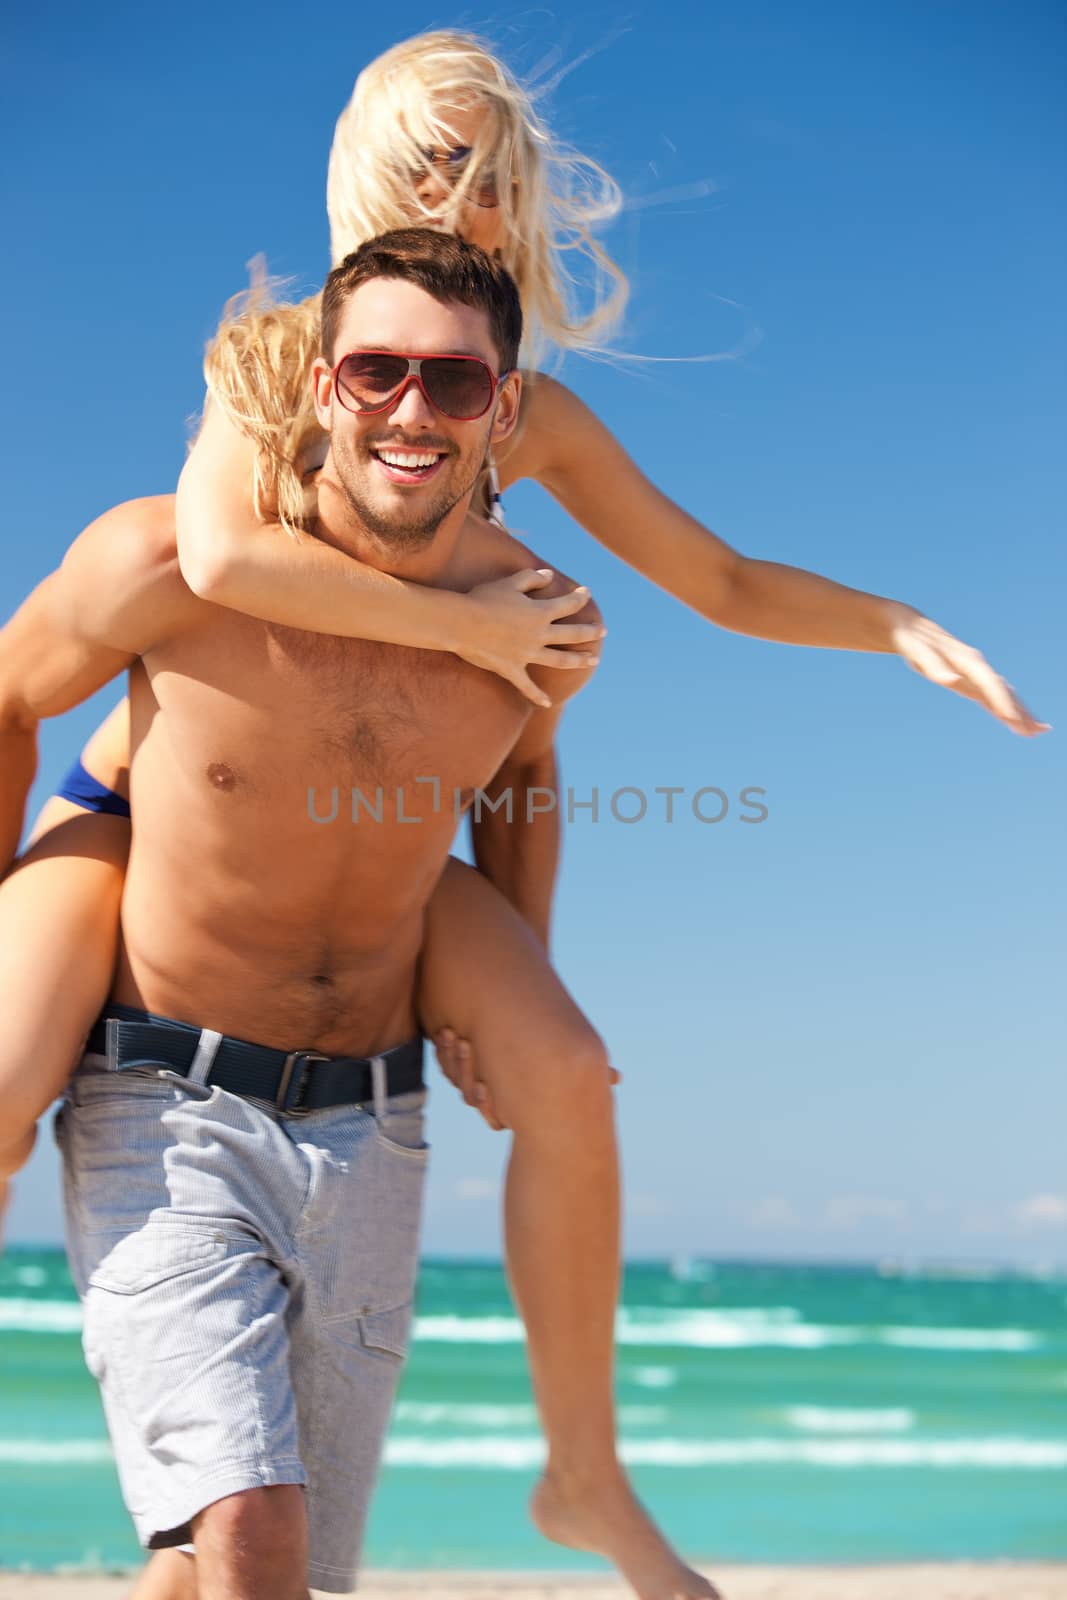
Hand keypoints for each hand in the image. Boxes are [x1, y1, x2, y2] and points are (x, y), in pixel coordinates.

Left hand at [434, 1027, 623, 1132]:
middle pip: (469, 1095)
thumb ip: (592, 1071)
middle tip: (464, 1043)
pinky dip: (441, 1050)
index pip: (494, 1115)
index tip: (486, 1084)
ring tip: (453, 1034)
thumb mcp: (574, 1058)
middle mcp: (491, 1093)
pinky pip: (443, 1063)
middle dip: (464, 1070)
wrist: (522, 1019)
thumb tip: (618, 1078)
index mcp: (515, 1102)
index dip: (486, 1103)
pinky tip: (443, 1032)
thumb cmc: (555, 1049)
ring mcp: (473, 1076)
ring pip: (454, 1078)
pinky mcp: (457, 1060)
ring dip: (451, 1057)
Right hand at [459, 569, 604, 708]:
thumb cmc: (483, 598)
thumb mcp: (510, 582)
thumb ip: (533, 578)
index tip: (586, 594)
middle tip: (603, 631)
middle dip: (590, 632)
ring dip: (579, 660)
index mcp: (539, 612)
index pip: (568, 604)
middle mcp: (538, 635)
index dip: (580, 598)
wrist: (460, 623)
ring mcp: (527, 654)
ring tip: (594, 661)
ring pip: (560, 660)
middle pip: (572, 635)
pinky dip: (538, 696)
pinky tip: (548, 703)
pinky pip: (527, 687)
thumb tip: (551, 576)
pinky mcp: (512, 669)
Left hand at [888, 606, 1050, 735]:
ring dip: (1018, 710)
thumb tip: (950, 680)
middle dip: (1019, 710)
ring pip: (1001, 692)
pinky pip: (991, 693)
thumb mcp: (917, 650)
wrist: (908, 625)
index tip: (1013, 720)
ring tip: (1036, 730)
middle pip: (1002, 690)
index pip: (989, 683)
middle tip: (1038, 731)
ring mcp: (973, 670)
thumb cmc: (910, 638)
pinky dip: (1003, 705)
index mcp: (966, 660)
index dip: (1001, 701)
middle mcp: (975, 665)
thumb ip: (933, 665)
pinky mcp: (968, 676)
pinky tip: (1012, 718)